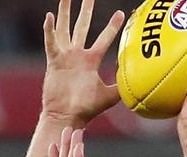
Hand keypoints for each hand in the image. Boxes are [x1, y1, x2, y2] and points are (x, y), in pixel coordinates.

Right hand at [42, 0, 124, 123]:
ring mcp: (65, 57)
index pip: (103, 39)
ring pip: (65, 29)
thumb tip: (138, 83)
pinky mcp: (54, 62)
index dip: (112, 27)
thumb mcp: (108, 97)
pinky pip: (51, 43)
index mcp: (90, 61)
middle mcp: (77, 55)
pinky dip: (49, 31)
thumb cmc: (86, 109)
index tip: (120, 13)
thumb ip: (120, 88)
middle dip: (86, 9)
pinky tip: (49, 17)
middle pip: (82, 26)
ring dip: (65, 12)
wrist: (67, 117)